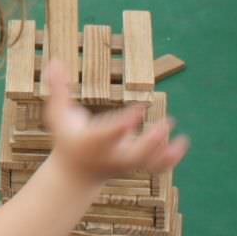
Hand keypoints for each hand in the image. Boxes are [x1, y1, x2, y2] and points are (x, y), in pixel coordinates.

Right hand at [40, 62, 186, 184]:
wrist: (75, 174)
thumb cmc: (67, 138)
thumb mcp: (57, 114)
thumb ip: (58, 89)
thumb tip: (55, 61)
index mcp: (92, 141)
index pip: (110, 133)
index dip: (126, 122)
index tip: (140, 110)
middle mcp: (110, 155)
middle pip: (133, 153)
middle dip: (151, 141)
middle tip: (167, 124)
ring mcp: (124, 163)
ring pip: (148, 162)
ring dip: (166, 152)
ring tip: (182, 139)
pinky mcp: (134, 166)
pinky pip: (155, 166)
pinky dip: (170, 158)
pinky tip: (182, 144)